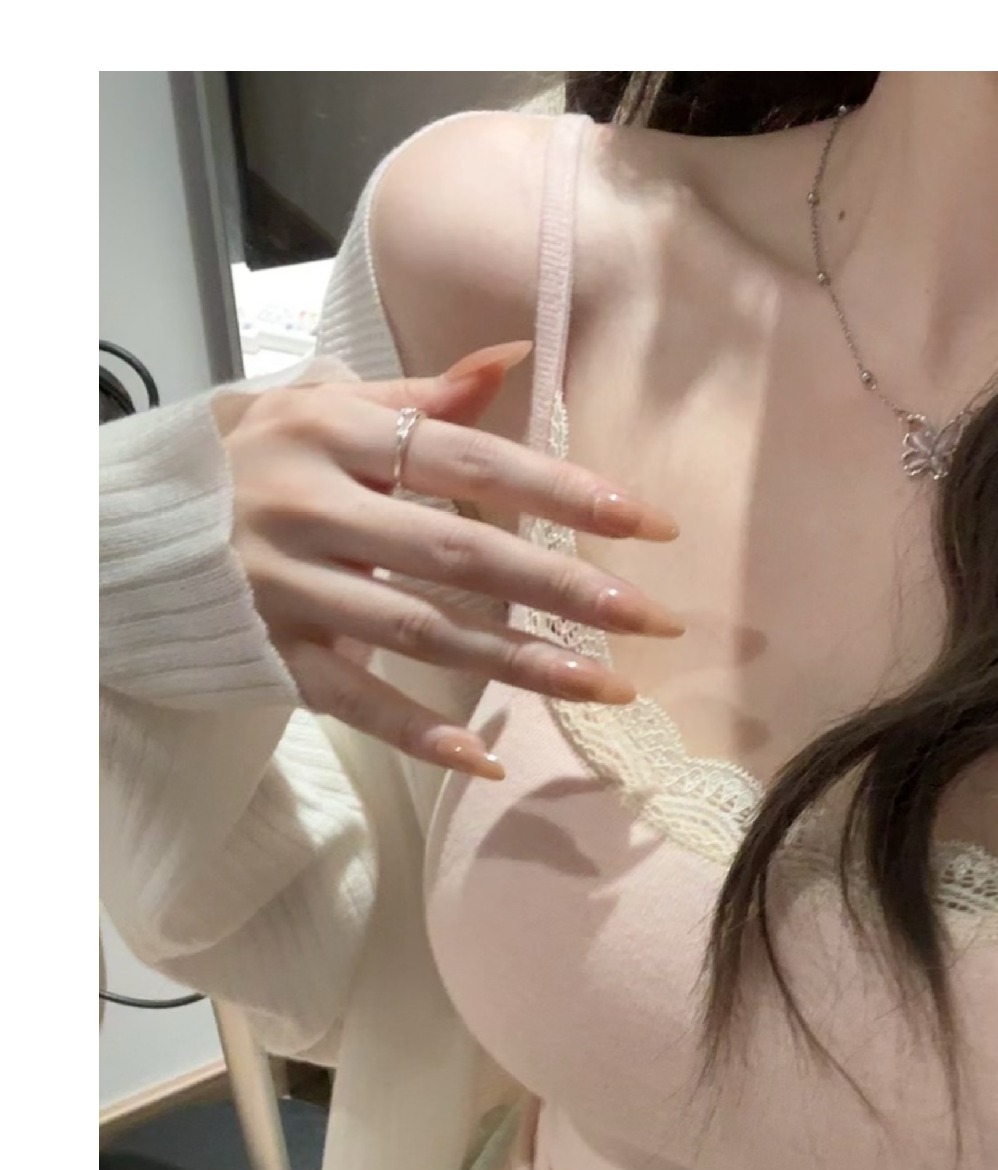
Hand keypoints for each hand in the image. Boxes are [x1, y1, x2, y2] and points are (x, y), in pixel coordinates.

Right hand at [210, 341, 683, 779]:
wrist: (122, 530)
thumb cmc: (249, 464)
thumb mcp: (319, 412)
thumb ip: (415, 400)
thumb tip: (512, 362)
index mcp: (332, 434)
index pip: (469, 461)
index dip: (561, 492)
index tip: (647, 523)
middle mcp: (310, 508)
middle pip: (459, 552)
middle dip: (564, 588)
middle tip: (653, 618)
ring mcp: (287, 588)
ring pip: (420, 631)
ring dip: (520, 663)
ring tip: (606, 686)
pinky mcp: (271, 654)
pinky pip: (353, 700)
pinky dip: (418, 731)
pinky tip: (485, 756)